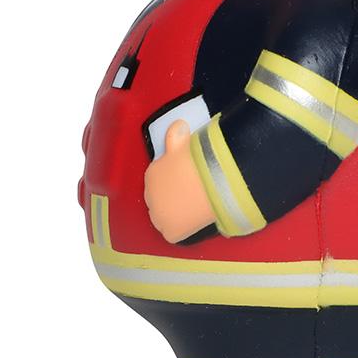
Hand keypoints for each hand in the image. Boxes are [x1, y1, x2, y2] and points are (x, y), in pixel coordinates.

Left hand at [144, 120, 215, 242]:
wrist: (208, 180)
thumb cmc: (196, 159)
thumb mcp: (184, 144)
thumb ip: (176, 136)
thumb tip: (178, 124)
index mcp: (151, 174)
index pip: (158, 182)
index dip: (172, 183)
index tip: (184, 182)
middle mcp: (149, 196)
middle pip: (159, 201)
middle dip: (171, 199)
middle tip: (190, 196)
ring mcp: (158, 216)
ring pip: (164, 218)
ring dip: (174, 215)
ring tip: (192, 210)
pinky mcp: (170, 231)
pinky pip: (173, 233)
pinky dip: (183, 230)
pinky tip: (193, 223)